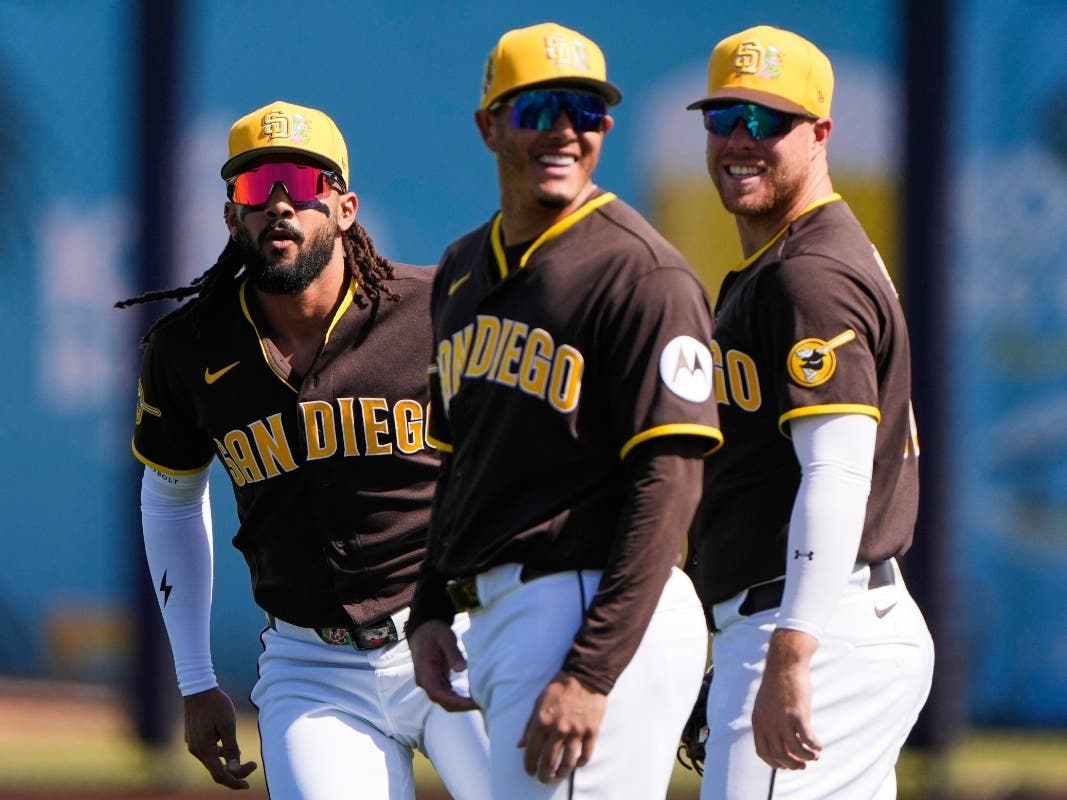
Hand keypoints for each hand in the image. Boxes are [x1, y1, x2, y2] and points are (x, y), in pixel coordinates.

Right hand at [183, 687, 257, 789]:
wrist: (198, 688)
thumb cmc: (216, 704)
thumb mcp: (228, 725)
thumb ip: (231, 748)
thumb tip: (234, 768)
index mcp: (204, 749)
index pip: (220, 775)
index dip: (234, 782)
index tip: (248, 785)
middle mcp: (195, 750)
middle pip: (216, 770)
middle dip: (235, 772)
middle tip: (253, 765)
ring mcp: (192, 744)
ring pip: (212, 761)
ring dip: (228, 763)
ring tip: (244, 756)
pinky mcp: (193, 738)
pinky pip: (208, 752)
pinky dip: (220, 754)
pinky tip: (229, 747)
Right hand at [410, 620, 478, 711]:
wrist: (424, 629)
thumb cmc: (434, 632)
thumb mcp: (444, 637)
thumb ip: (452, 652)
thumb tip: (461, 669)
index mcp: (424, 671)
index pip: (437, 692)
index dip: (453, 700)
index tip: (469, 702)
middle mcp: (426, 681)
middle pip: (442, 701)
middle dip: (460, 706)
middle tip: (480, 704)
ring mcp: (431, 683)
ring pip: (445, 700)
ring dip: (460, 704)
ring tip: (480, 702)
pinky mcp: (438, 681)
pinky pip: (448, 695)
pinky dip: (459, 699)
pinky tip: (472, 697)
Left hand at [519, 671, 606, 782]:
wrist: (584, 675)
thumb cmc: (559, 688)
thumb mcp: (538, 703)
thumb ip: (528, 726)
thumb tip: (520, 745)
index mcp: (542, 721)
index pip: (532, 752)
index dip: (529, 765)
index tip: (530, 771)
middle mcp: (558, 729)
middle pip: (549, 761)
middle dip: (544, 775)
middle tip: (543, 779)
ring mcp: (576, 731)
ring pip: (568, 762)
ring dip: (561, 773)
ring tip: (558, 776)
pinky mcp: (591, 731)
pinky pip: (586, 754)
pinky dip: (581, 763)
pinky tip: (577, 764)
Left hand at [751, 629, 822, 769]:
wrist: (784, 664)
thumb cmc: (777, 683)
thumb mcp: (765, 705)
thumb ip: (768, 721)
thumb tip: (778, 739)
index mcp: (758, 721)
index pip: (762, 752)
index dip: (774, 763)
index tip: (785, 765)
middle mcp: (768, 723)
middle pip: (779, 755)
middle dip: (792, 765)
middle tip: (803, 765)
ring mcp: (783, 719)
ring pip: (795, 751)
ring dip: (806, 757)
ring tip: (814, 756)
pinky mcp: (798, 714)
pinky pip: (808, 739)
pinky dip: (815, 746)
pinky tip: (819, 745)